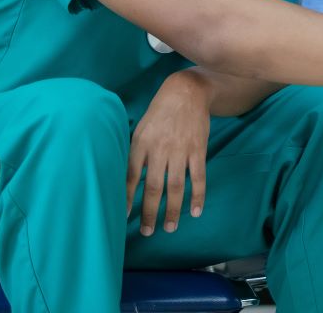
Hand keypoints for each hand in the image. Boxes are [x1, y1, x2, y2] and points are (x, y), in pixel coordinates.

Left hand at [127, 71, 210, 235]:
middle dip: (150, 212)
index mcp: (141, 144)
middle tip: (148, 232)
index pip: (130, 176)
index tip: (123, 217)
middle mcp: (160, 149)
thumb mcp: (141, 128)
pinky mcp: (198, 149)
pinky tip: (195, 211)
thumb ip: (136, 152)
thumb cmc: (160, 112)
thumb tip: (126, 180)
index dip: (126, 197)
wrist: (186, 91)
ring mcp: (181, 150)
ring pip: (176, 186)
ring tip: (169, 227)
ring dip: (173, 209)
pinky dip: (198, 195)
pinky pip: (199, 177)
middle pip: (153, 187)